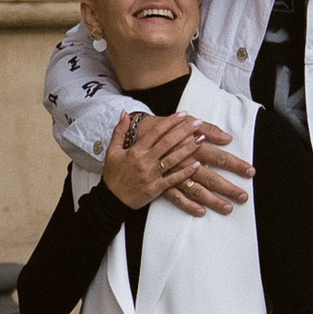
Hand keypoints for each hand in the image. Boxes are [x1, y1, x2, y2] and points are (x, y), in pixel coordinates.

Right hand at [101, 113, 253, 216]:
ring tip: (203, 142)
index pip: (156, 132)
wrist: (110, 199)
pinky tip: (198, 167)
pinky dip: (185, 174)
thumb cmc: (114, 175)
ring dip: (189, 151)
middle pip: (168, 144)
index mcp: (137, 150)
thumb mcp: (113, 151)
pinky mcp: (155, 190)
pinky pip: (173, 181)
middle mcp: (145, 161)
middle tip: (198, 124)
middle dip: (184, 132)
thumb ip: (120, 131)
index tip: (185, 114)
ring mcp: (151, 175)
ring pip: (173, 161)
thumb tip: (126, 113)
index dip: (171, 122)